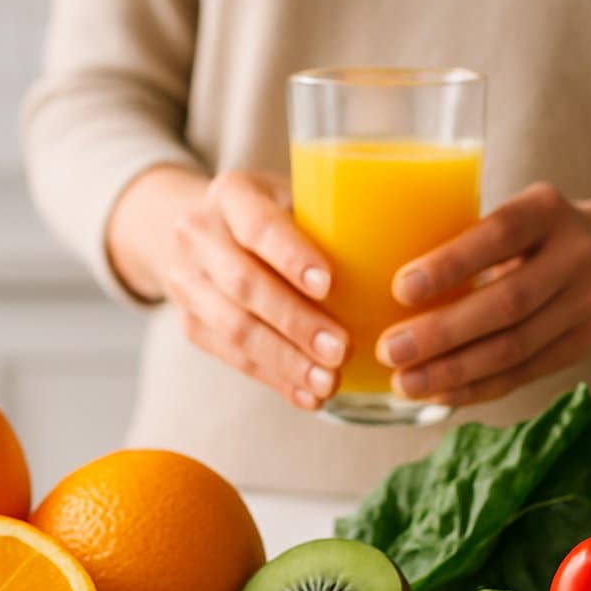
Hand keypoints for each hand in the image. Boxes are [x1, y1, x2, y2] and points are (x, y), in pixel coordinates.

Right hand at [149, 170, 348, 410]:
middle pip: (244, 283)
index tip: (329, 285)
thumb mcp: (295, 196)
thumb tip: (404, 252)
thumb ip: (332, 220)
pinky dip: (275, 380)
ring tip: (329, 381)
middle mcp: (198, 234)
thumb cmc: (275, 214)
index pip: (257, 225)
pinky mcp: (190, 323)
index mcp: (231, 194)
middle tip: (341, 349)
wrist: (202, 233)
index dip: (291, 256)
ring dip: (286, 360)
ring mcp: (186, 282)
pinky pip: (232, 358)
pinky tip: (309, 397)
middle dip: (296, 321)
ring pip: (234, 328)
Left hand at [376, 182, 590, 405]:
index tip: (399, 288)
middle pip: (506, 302)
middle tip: (389, 349)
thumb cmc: (541, 232)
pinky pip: (525, 372)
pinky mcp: (584, 345)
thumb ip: (468, 236)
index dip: (449, 264)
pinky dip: (479, 387)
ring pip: (515, 347)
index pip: (498, 234)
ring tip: (404, 382)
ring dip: (455, 371)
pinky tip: (439, 395)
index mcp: (547, 209)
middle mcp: (575, 255)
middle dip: (442, 333)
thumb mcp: (519, 212)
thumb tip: (372, 273)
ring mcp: (586, 304)